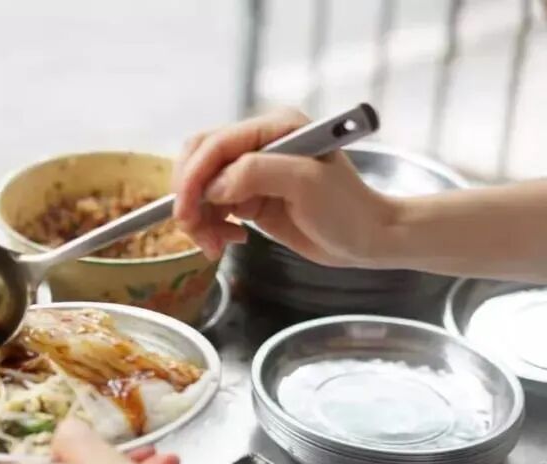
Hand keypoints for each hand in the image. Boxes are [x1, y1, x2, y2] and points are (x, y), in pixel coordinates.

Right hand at [172, 107, 398, 267]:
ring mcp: (252, 172)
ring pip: (201, 189)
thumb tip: (212, 186)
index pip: (214, 144)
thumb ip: (255, 173)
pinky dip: (211, 227)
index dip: (193, 176)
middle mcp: (258, 144)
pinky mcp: (249, 198)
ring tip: (216, 245)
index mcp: (273, 128)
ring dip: (200, 219)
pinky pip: (211, 208)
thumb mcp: (305, 184)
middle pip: (199, 162)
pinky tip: (230, 240)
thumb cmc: (347, 209)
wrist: (368, 239)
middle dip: (189, 197)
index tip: (185, 211)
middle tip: (193, 230)